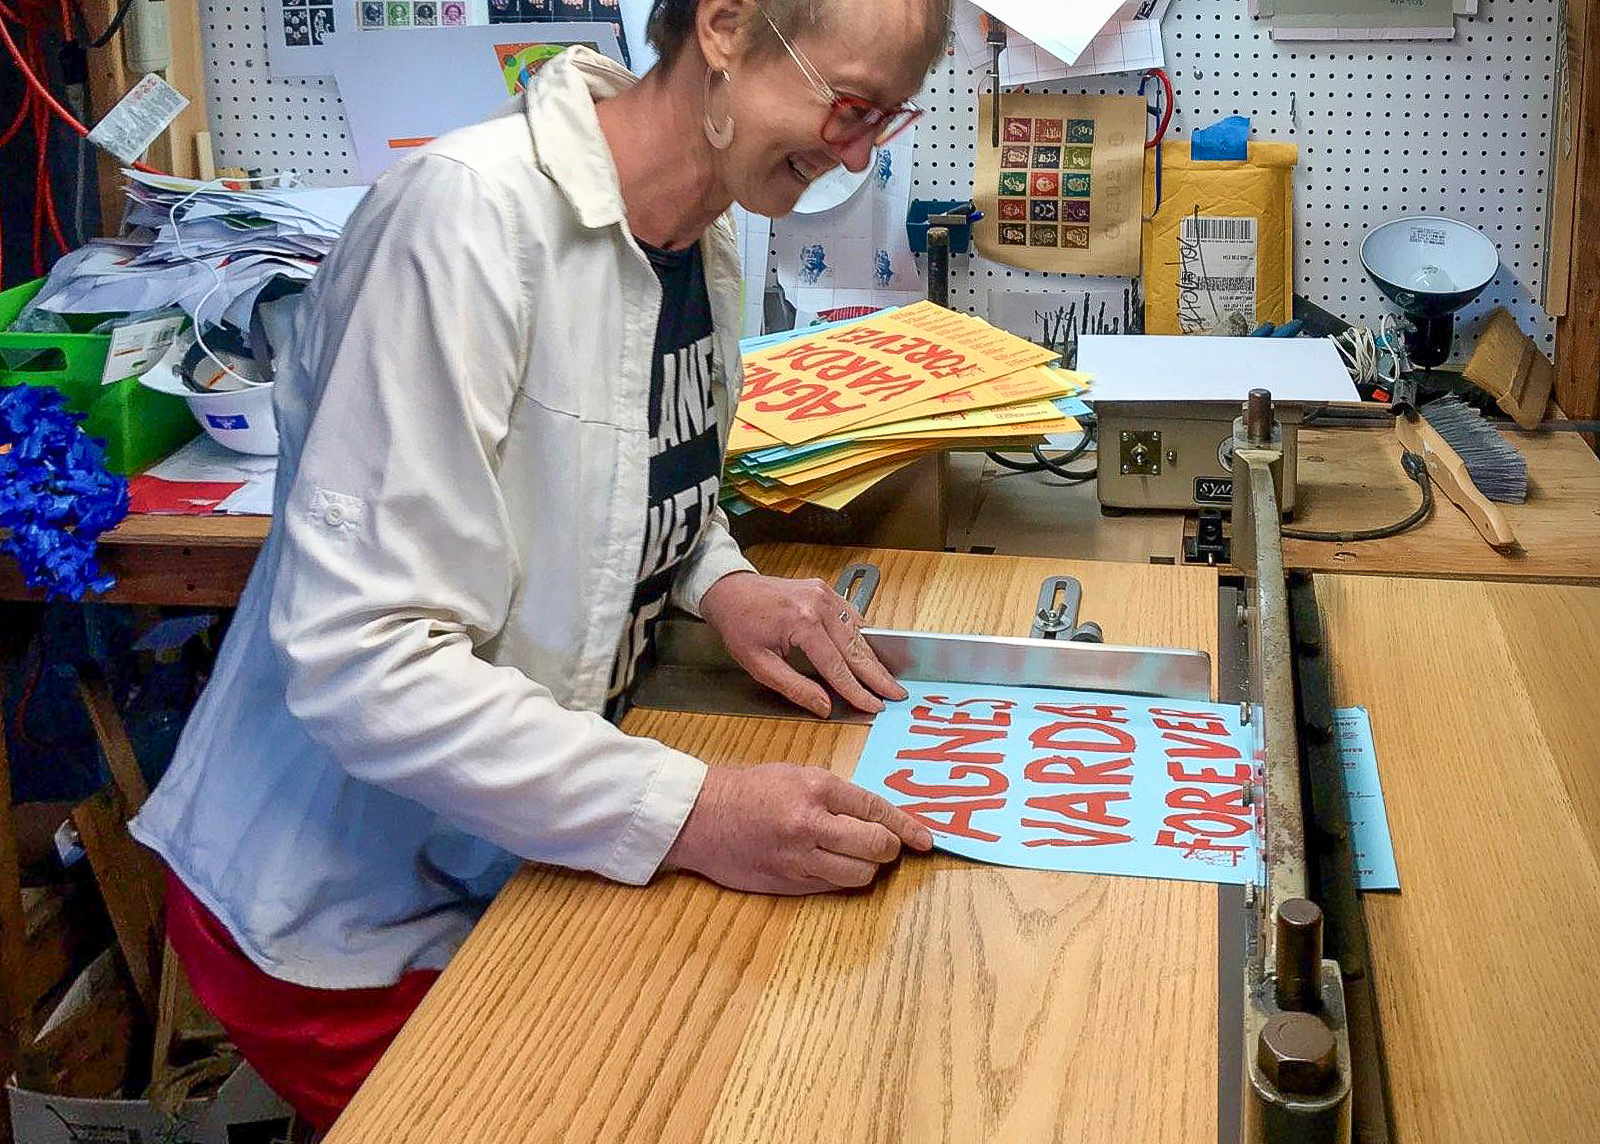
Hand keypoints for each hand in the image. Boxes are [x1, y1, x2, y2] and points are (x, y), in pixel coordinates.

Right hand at [662, 763, 933, 893]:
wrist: (700, 816)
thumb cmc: (749, 789)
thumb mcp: (795, 775)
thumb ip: (835, 795)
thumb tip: (877, 818)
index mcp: (816, 788)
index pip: (875, 810)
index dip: (906, 827)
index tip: (925, 841)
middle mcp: (811, 823)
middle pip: (875, 848)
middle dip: (888, 849)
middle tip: (883, 846)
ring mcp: (799, 858)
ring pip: (859, 875)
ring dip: (866, 868)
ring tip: (854, 856)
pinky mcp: (788, 884)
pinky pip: (832, 887)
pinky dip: (840, 879)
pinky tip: (830, 866)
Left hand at [699, 572, 906, 717]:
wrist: (730, 591)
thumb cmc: (740, 626)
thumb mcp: (759, 665)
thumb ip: (795, 687)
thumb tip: (824, 706)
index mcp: (803, 623)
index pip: (837, 666)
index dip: (856, 690)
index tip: (873, 705)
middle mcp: (819, 605)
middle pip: (855, 648)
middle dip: (877, 675)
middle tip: (895, 693)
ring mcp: (825, 594)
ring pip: (858, 632)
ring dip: (872, 657)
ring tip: (886, 679)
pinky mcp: (825, 590)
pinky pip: (851, 617)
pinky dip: (861, 637)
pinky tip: (869, 653)